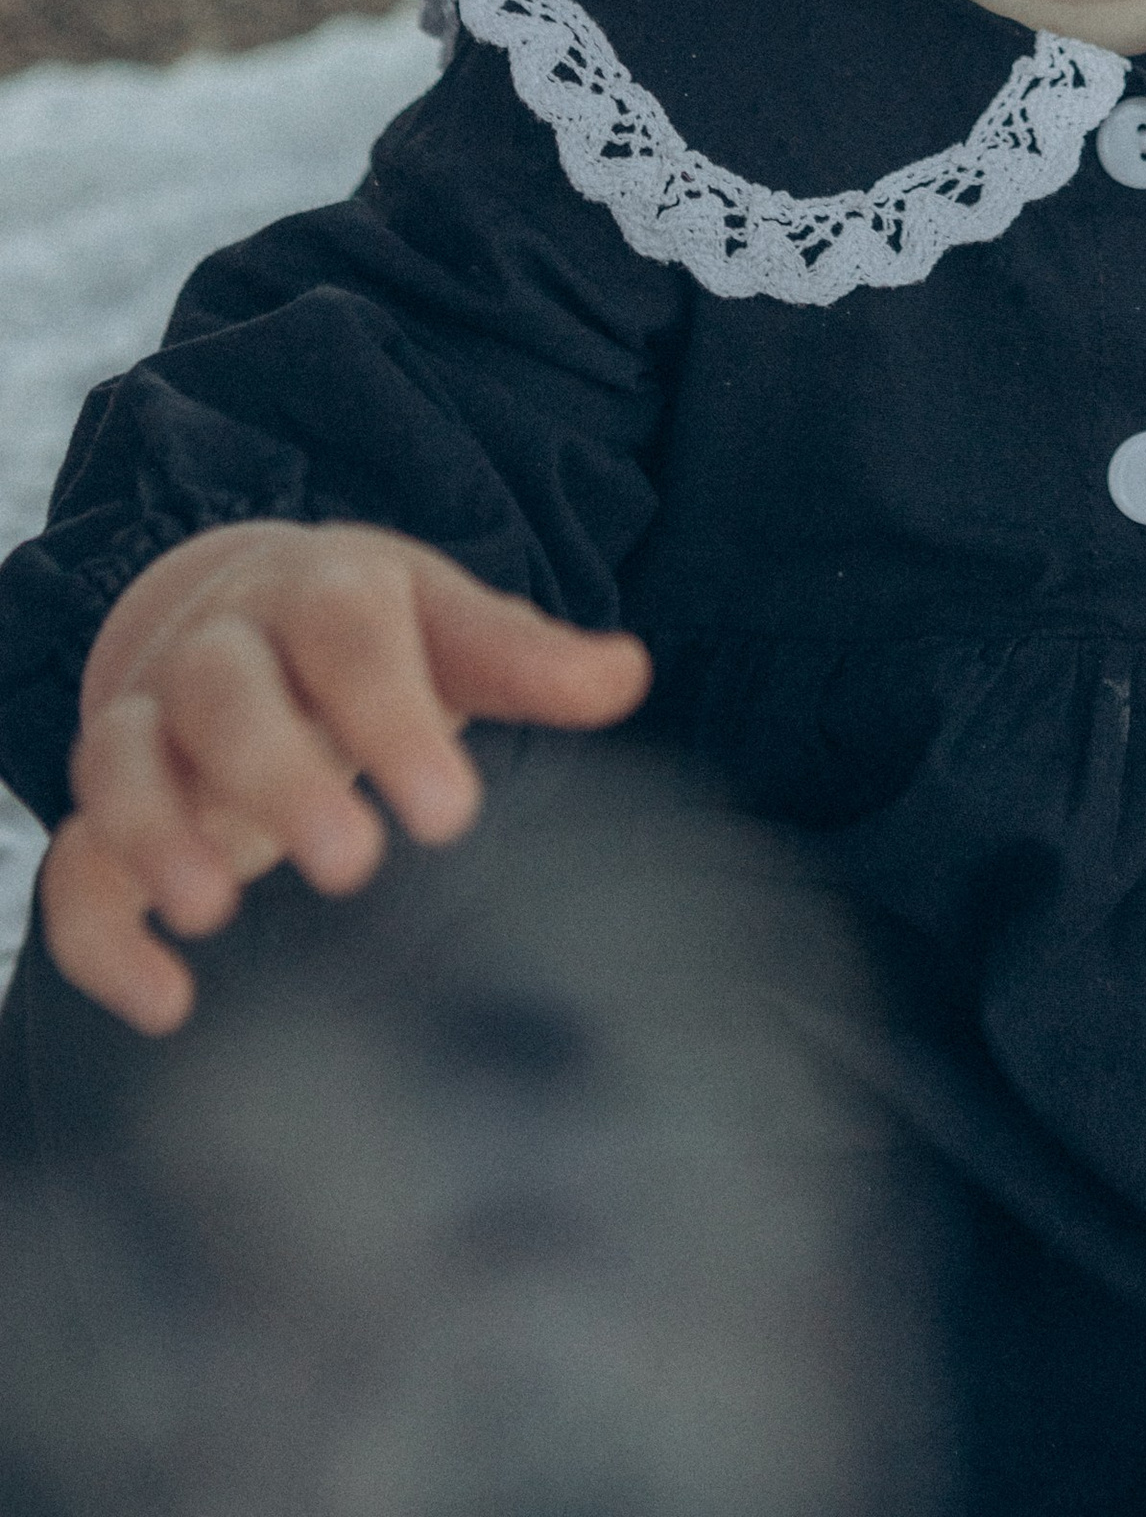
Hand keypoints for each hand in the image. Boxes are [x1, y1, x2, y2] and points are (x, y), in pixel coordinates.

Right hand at [41, 520, 650, 1035]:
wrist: (245, 606)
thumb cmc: (375, 635)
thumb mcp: (449, 626)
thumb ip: (526, 658)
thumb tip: (627, 675)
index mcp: (323, 590)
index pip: (346, 631)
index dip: (390, 714)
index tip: (452, 813)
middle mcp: (222, 646)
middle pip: (224, 689)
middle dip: (276, 773)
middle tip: (350, 863)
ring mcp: (150, 721)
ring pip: (120, 757)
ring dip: (156, 830)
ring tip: (213, 913)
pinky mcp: (104, 807)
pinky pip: (71, 863)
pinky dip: (95, 932)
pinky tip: (164, 1002)